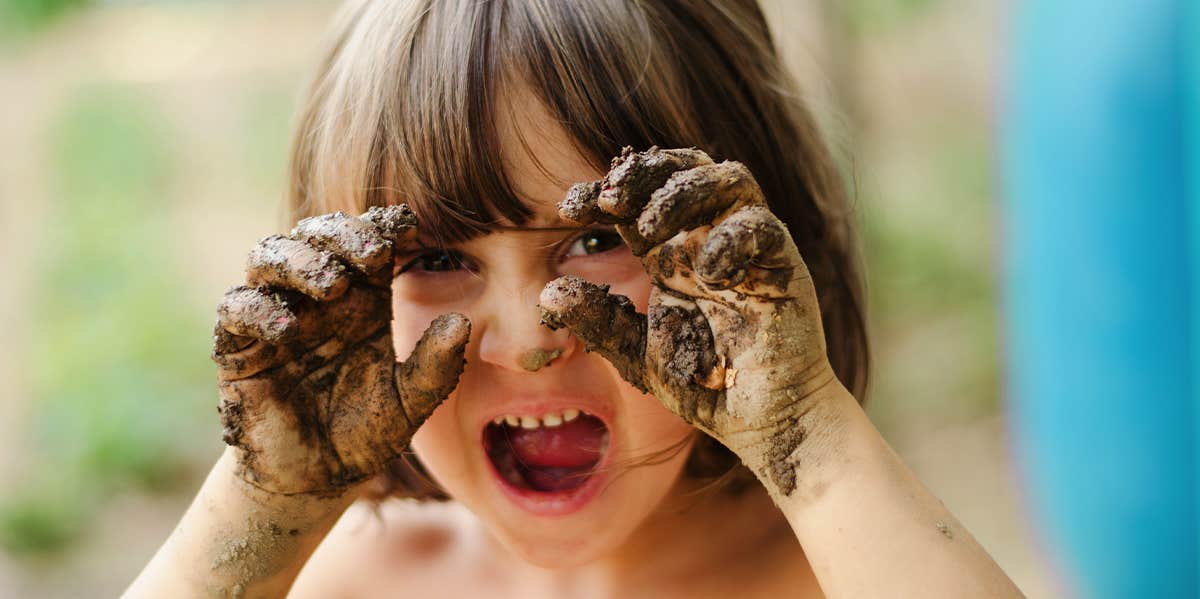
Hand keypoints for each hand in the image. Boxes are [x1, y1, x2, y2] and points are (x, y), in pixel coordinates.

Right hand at [212, 205, 470, 495]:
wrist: (316, 480)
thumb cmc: (366, 433)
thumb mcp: (411, 402)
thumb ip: (435, 365)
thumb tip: (461, 322)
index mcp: (363, 299)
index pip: (368, 242)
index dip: (384, 226)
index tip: (408, 228)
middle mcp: (318, 298)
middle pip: (317, 234)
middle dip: (342, 233)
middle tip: (372, 252)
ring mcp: (276, 315)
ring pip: (269, 255)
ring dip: (299, 260)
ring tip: (331, 284)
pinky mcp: (240, 346)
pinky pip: (236, 307)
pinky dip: (257, 308)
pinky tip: (287, 328)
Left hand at [538, 147, 839, 497]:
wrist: (761, 422)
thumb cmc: (706, 385)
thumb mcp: (636, 353)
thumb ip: (599, 321)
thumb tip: (547, 292)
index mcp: (670, 254)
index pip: (638, 199)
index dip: (603, 191)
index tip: (569, 208)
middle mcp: (708, 240)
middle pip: (684, 169)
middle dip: (644, 173)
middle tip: (610, 200)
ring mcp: (748, 249)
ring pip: (728, 178)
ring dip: (685, 192)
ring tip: (651, 228)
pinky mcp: (782, 266)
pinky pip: (762, 226)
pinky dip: (731, 238)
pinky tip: (708, 273)